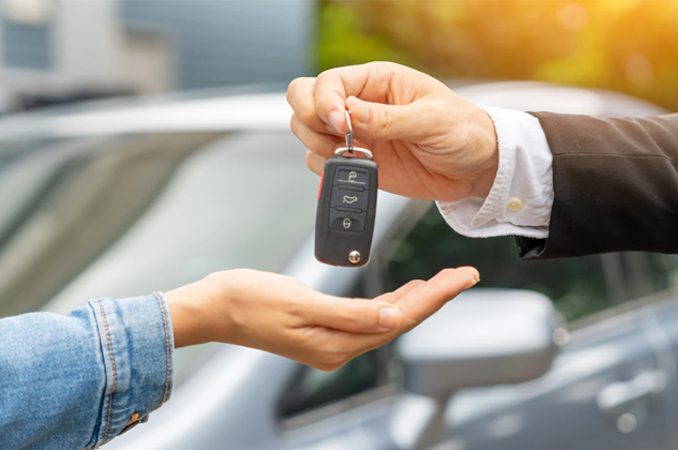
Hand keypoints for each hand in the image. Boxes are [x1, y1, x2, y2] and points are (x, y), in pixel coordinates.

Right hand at [165, 267, 478, 370]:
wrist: (214, 307)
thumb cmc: (249, 300)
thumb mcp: (301, 303)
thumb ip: (350, 314)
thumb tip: (394, 320)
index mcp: (336, 344)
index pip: (400, 319)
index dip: (435, 298)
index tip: (462, 278)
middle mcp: (338, 347)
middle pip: (400, 320)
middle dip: (434, 297)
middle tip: (464, 274)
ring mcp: (330, 340)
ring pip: (386, 319)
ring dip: (416, 299)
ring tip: (443, 280)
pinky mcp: (322, 328)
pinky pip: (367, 317)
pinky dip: (390, 302)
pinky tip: (402, 292)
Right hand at [287, 61, 498, 200]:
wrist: (476, 168)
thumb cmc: (463, 132)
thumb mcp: (431, 120)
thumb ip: (388, 119)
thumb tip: (350, 113)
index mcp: (377, 81)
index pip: (328, 82)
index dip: (324, 102)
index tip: (341, 124)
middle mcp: (360, 104)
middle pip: (304, 100)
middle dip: (311, 120)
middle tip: (336, 139)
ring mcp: (355, 134)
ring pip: (307, 131)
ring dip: (317, 145)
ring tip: (350, 155)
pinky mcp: (358, 161)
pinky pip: (321, 162)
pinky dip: (328, 169)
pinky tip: (355, 168)